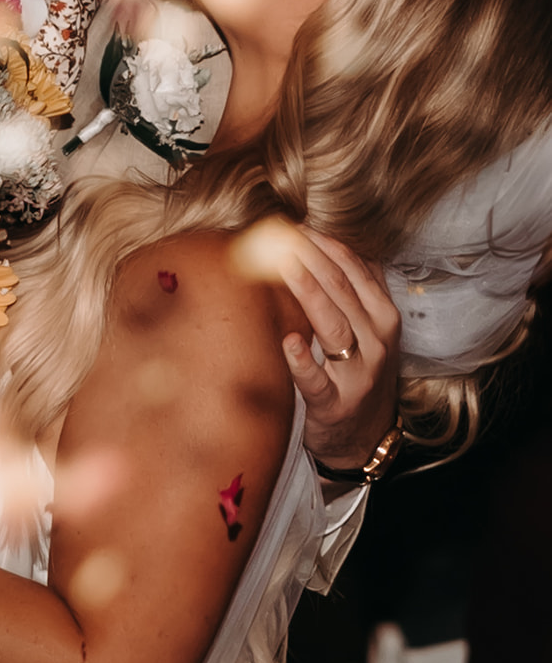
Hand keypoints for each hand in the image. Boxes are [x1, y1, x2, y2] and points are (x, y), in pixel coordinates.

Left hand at [279, 229, 400, 471]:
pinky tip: (289, 341)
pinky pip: (317, 380)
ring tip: (282, 265)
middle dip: (309, 256)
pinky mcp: (335, 404)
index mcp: (384, 316)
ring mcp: (358, 374)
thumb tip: (326, 240)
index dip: (324, 244)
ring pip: (332, 325)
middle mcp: (376, 340)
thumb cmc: (360, 372)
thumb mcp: (370, 328)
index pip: (354, 269)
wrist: (366, 438)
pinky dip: (303, 360)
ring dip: (307, 291)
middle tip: (278, 234)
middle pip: (340, 289)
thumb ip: (356, 288)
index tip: (295, 225)